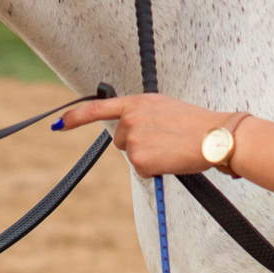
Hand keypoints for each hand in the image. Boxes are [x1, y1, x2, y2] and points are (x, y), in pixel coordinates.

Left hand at [55, 93, 242, 176]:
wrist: (213, 136)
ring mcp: (134, 139)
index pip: (98, 108)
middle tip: (164, 140)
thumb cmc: (195, 123)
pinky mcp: (140, 159)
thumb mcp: (164, 107)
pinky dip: (156, 169)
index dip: (76, 116)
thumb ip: (142, 113)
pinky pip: (142, 170)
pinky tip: (171, 159)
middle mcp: (131, 119)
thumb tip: (130, 130)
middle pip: (120, 140)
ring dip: (149, 157)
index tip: (59, 123)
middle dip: (137, 144)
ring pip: (132, 156)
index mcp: (137, 102)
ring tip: (172, 147)